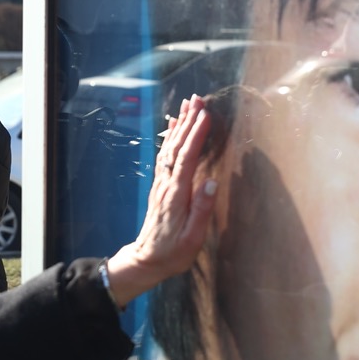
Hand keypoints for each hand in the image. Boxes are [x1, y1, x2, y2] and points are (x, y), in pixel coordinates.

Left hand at [104, 95, 217, 307]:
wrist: (147, 260)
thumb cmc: (173, 253)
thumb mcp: (192, 238)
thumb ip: (202, 210)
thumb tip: (211, 182)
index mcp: (177, 195)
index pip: (187, 159)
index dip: (196, 136)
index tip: (206, 115)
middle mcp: (166, 184)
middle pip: (177, 147)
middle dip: (188, 122)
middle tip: (197, 99)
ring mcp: (161, 183)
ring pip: (169, 147)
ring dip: (179, 125)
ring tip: (188, 104)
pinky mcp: (160, 185)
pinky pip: (164, 155)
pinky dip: (169, 138)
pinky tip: (173, 126)